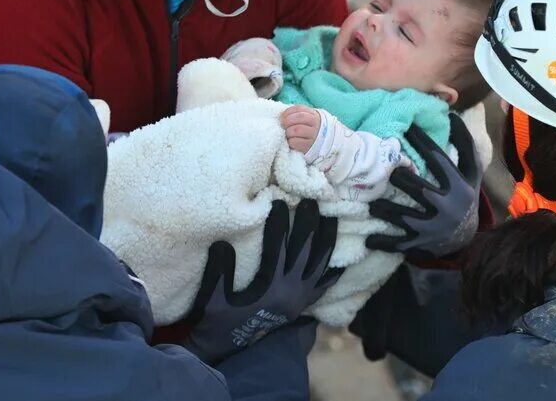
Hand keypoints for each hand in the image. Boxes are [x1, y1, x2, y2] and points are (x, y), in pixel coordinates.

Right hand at [184, 198, 342, 363]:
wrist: (230, 354)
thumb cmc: (218, 326)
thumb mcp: (213, 300)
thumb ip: (218, 272)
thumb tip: (222, 243)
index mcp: (271, 288)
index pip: (279, 248)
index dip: (279, 223)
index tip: (280, 202)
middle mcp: (292, 292)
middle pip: (307, 251)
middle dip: (310, 223)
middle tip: (314, 200)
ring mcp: (300, 299)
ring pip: (321, 265)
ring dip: (328, 240)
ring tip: (332, 217)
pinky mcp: (302, 305)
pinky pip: (324, 286)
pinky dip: (334, 271)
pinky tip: (342, 259)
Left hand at [280, 105, 320, 152]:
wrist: (318, 142)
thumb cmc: (306, 129)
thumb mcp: (304, 119)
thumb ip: (294, 115)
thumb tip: (281, 116)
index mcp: (313, 115)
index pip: (299, 109)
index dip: (288, 112)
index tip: (282, 117)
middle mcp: (315, 124)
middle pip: (300, 117)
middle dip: (287, 121)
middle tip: (283, 125)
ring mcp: (313, 135)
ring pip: (297, 129)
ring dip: (288, 131)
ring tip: (287, 134)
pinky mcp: (308, 146)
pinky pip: (295, 142)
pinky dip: (289, 141)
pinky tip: (290, 141)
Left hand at [365, 113, 482, 259]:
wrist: (468, 237)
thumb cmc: (465, 195)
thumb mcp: (472, 172)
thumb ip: (464, 144)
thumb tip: (451, 115)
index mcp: (458, 186)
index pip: (437, 160)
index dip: (420, 142)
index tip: (403, 128)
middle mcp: (447, 207)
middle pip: (419, 189)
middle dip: (400, 178)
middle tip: (383, 169)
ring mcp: (433, 228)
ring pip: (403, 216)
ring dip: (384, 209)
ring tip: (370, 203)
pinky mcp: (421, 244)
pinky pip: (399, 243)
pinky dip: (382, 241)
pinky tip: (368, 239)